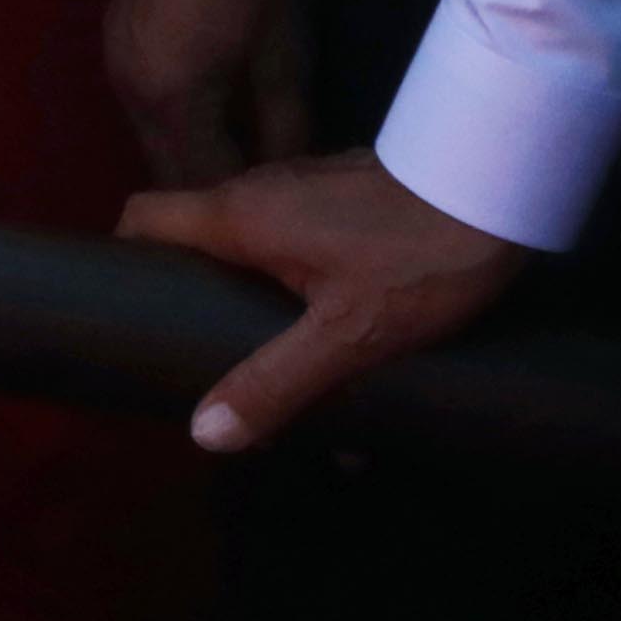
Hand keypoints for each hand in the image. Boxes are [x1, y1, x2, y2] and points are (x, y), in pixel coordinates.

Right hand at [106, 0, 315, 188]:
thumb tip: (290, 175)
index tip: (277, 214)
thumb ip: (285, 125)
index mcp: (172, 101)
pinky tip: (215, 106)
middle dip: (212, 185)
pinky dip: (180, 118)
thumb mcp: (284, 54)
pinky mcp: (116, 43)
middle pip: (169, 167)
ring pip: (155, 137)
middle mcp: (131, 94)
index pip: (200, 184)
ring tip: (245, 149)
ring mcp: (117, 67)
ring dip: (194, 149)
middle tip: (264, 192)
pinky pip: (148, 103)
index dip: (239, 206)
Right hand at [119, 147, 524, 451]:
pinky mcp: (346, 192)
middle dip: (197, 294)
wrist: (498, 186)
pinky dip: (299, 280)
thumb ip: (276, 383)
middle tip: (205, 355)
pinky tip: (341, 328)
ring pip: (255, 240)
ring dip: (255, 294)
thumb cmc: (416, 258)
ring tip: (278, 357)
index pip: (143, 217)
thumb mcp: (347, 335)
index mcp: (238, 215)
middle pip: (197, 236)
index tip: (128, 309)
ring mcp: (305, 186)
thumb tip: (204, 434)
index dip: (123, 258)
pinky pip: (301, 238)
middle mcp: (258, 189)